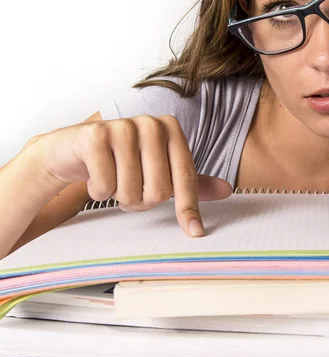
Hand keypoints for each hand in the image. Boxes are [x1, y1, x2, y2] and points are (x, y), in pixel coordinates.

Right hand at [32, 115, 231, 236]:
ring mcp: (123, 126)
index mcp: (172, 129)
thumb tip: (226, 190)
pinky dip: (98, 190)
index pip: (185, 177)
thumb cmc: (122, 161)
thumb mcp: (158, 169)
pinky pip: (105, 185)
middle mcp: (151, 124)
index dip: (188, 208)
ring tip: (112, 179)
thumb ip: (190, 180)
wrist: (73, 150)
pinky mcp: (95, 135)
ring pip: (131, 191)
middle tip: (129, 188)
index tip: (195, 233)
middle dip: (141, 201)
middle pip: (159, 191)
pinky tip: (93, 174)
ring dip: (119, 196)